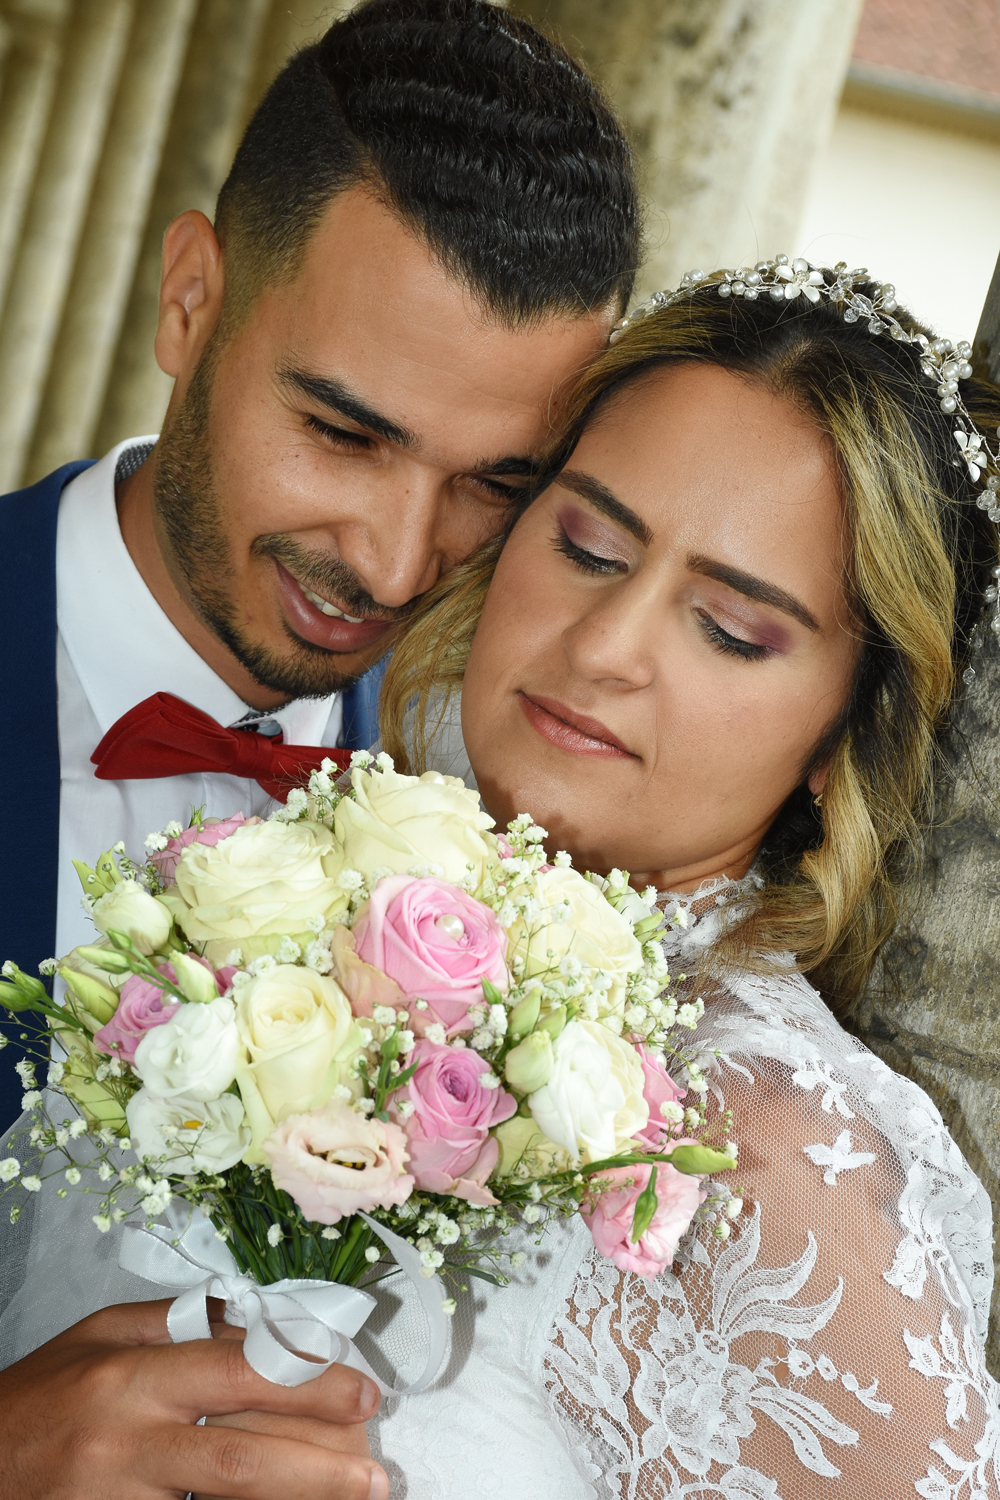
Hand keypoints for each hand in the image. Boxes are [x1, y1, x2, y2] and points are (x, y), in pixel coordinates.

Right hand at [0, 1298, 387, 1499]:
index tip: (362, 1391)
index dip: (306, 1382)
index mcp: (132, 1375)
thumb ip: (176, 1322)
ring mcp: (122, 1496)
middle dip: (317, 1464)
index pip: (236, 1374)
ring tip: (354, 1498)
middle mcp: (129, 1439)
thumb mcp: (98, 1336)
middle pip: (238, 1455)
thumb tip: (257, 1318)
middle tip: (377, 1471)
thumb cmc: (37, 1399)